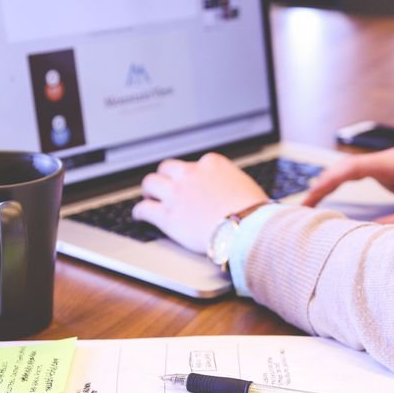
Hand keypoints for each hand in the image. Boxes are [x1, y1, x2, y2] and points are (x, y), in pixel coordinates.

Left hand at [132, 153, 268, 253]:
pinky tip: (140, 216)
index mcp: (212, 163)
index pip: (194, 164)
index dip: (190, 175)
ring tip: (150, 198)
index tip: (190, 183)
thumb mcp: (245, 185)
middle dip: (165, 177)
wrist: (246, 229)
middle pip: (167, 168)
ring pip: (151, 183)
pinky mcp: (167, 216)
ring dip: (149, 190)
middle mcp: (191, 174)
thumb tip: (230, 190)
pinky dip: (140, 212)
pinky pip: (144, 209)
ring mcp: (176, 194)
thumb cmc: (253, 211)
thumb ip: (230, 182)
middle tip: (165, 187)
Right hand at [303, 148, 393, 227]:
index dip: (326, 184)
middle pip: (345, 169)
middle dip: (321, 186)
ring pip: (350, 173)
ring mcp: (391, 167)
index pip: (351, 169)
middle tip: (300, 208)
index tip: (309, 200)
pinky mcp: (393, 176)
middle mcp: (391, 161)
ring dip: (330, 187)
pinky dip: (343, 190)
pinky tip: (330, 203)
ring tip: (308, 207)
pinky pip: (360, 180)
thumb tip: (362, 235)